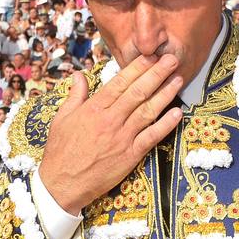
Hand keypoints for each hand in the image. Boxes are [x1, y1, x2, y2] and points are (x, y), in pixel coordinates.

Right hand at [38, 54, 184, 213]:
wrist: (62, 183)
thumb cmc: (60, 151)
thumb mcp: (62, 118)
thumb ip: (75, 95)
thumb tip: (79, 76)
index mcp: (94, 108)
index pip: (120, 82)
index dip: (138, 67)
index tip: (151, 55)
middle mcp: (110, 120)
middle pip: (138, 92)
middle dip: (157, 73)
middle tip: (172, 59)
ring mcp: (122, 138)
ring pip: (148, 111)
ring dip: (165, 94)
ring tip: (178, 79)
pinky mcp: (130, 155)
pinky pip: (151, 137)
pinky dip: (166, 125)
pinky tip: (177, 113)